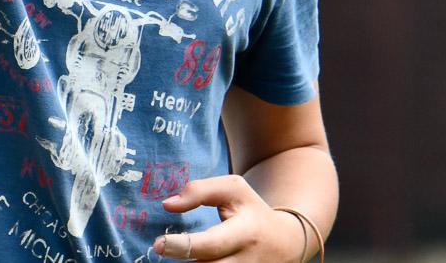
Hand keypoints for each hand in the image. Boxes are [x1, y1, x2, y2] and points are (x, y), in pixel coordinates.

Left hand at [154, 176, 310, 260]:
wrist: (286, 242)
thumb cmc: (251, 210)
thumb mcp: (232, 189)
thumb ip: (199, 191)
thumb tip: (167, 205)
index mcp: (244, 232)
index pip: (211, 245)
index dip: (183, 246)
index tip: (159, 243)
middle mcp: (245, 261)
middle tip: (159, 251)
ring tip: (169, 261)